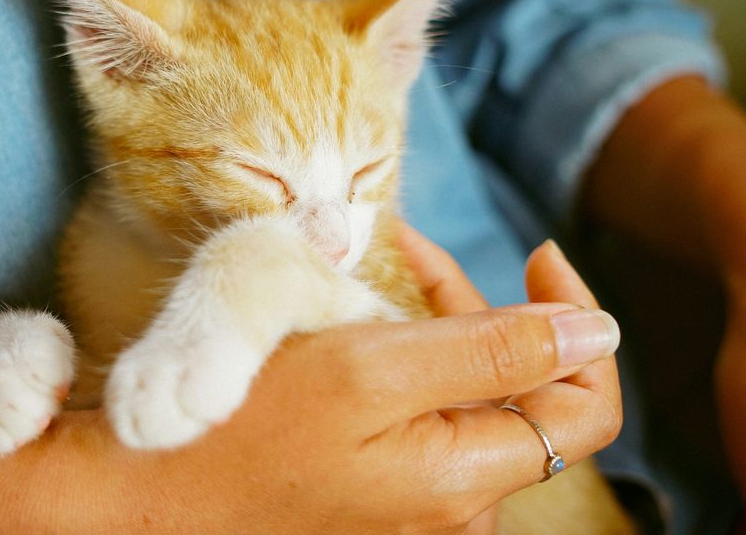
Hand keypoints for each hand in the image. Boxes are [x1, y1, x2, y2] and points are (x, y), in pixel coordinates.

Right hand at [50, 231, 621, 532]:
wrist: (146, 489)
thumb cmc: (245, 427)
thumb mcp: (371, 373)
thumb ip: (493, 354)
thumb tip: (599, 331)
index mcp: (465, 474)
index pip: (584, 405)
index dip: (582, 325)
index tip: (539, 252)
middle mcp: (451, 495)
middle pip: (517, 387)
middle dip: (481, 305)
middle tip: (414, 250)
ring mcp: (411, 490)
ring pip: (462, 390)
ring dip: (436, 320)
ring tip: (378, 268)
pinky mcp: (374, 476)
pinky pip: (418, 407)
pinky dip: (404, 351)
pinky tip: (354, 318)